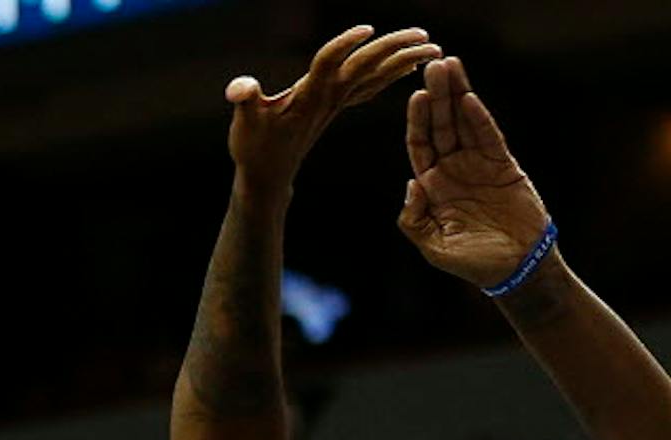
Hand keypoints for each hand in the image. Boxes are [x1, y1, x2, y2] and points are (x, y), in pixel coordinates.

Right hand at [224, 26, 439, 189]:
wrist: (267, 179)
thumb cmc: (253, 150)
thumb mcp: (243, 124)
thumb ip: (244, 101)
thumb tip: (239, 87)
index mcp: (309, 96)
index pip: (329, 63)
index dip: (345, 45)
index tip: (366, 29)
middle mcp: (329, 97)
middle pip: (365, 66)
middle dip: (395, 49)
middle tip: (425, 35)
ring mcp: (336, 103)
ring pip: (376, 76)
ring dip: (404, 60)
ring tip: (431, 46)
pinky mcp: (336, 107)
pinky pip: (372, 87)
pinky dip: (392, 73)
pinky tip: (408, 64)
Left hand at [399, 56, 551, 287]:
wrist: (513, 267)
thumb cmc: (471, 261)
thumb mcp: (432, 246)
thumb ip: (413, 219)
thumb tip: (411, 184)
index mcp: (432, 186)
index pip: (420, 146)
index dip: (417, 122)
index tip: (414, 97)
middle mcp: (452, 170)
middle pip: (440, 126)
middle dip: (436, 97)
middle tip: (433, 67)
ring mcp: (478, 165)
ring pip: (464, 124)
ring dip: (457, 96)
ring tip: (451, 67)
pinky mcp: (503, 165)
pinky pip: (489, 137)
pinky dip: (480, 118)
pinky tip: (470, 100)